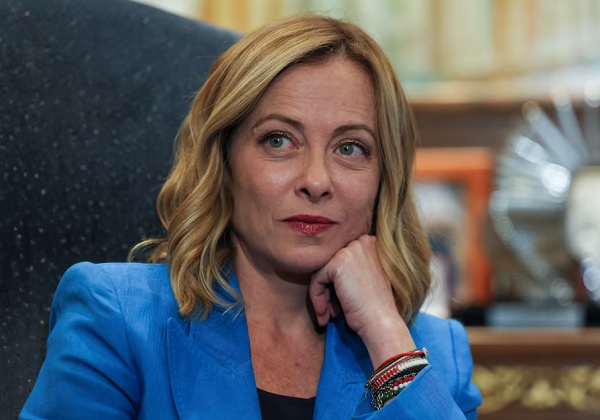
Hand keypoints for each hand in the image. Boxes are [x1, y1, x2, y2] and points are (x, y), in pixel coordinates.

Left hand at [309, 235, 415, 365]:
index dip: (337, 281)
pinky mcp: (338, 263)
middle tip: (331, 310)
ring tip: (327, 314)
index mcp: (371, 242)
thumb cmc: (375, 306)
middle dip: (328, 288)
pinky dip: (317, 297)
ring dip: (321, 295)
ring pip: (322, 270)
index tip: (338, 301)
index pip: (341, 258)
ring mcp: (350, 250)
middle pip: (330, 263)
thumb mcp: (366, 277)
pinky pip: (316, 279)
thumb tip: (323, 268)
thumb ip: (349, 267)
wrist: (381, 322)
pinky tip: (325, 313)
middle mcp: (362, 241)